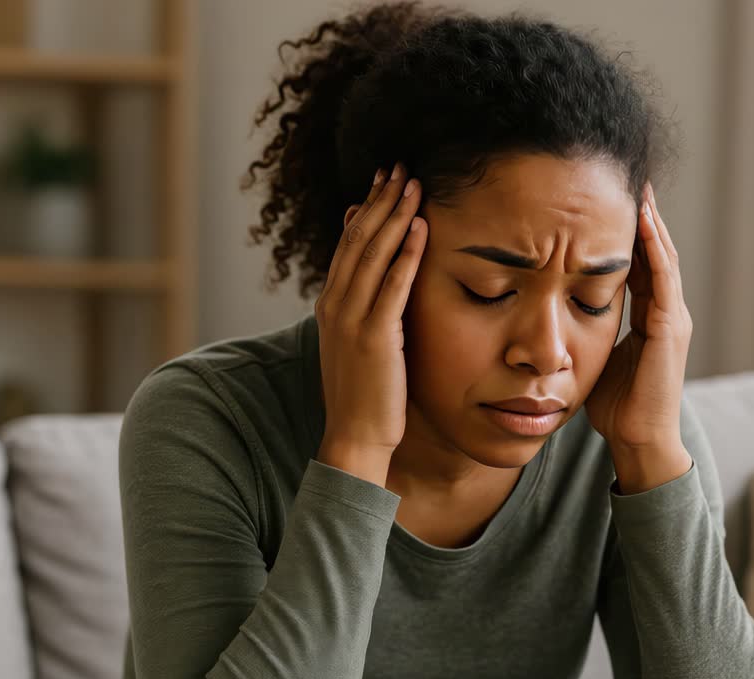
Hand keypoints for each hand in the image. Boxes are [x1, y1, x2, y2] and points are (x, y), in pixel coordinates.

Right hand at [315, 162, 425, 485]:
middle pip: (358, 239)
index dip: (366, 208)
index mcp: (331, 304)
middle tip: (398, 167)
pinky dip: (406, 254)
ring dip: (394, 215)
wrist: (355, 437)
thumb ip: (365, 305)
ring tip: (412, 183)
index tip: (383, 180)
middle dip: (379, 200)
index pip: (348, 244)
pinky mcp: (374, 337)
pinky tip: (422, 228)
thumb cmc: (366, 393)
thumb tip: (375, 271)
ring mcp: (352, 320)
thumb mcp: (360, 341)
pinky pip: (392, 287)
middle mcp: (336, 305)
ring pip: (372, 254)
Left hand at [585, 181, 693, 455]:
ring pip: (663, 258)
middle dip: (643, 215)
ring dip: (651, 222)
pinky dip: (655, 249)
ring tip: (639, 188)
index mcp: (650, 317)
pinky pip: (664, 280)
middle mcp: (666, 312)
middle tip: (628, 177)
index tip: (610, 199)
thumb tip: (554, 313)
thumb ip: (584, 330)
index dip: (627, 231)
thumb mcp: (595, 356)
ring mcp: (673, 319)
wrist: (639, 441)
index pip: (639, 262)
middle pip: (655, 251)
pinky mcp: (670, 329)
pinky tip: (643, 223)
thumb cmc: (616, 407)